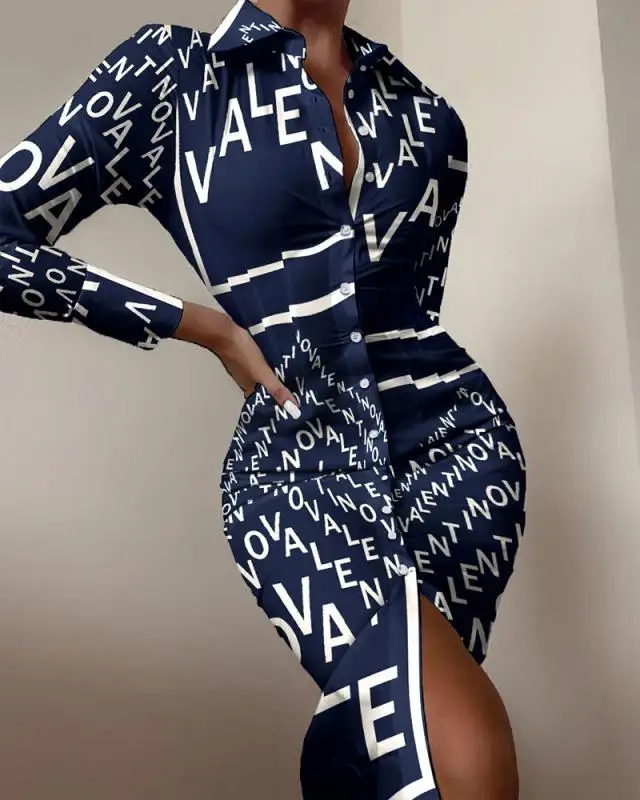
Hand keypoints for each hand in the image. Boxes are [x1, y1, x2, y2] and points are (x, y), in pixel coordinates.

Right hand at [173, 301, 300, 418]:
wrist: (224, 332)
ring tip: (292, 378)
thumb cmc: (242, 354)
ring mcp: (243, 369)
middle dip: (278, 392)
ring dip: (274, 379)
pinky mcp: (244, 356)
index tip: (294, 409)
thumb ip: (277, 389)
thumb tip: (294, 411)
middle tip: (298, 392)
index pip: (265, 403)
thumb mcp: (263, 373)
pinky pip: (260, 366)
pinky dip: (268, 367)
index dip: (278, 406)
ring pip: (262, 378)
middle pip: (264, 390)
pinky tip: (277, 363)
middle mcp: (246, 382)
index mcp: (249, 389)